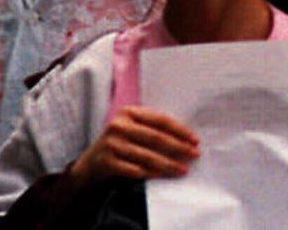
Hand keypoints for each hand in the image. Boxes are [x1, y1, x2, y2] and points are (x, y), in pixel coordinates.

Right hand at [68, 106, 199, 186]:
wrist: (92, 161)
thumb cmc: (121, 141)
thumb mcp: (132, 127)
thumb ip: (152, 127)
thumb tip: (186, 137)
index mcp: (128, 112)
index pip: (160, 120)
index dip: (180, 130)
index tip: (195, 140)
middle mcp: (118, 126)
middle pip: (155, 138)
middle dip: (179, 147)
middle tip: (194, 154)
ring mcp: (111, 144)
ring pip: (147, 156)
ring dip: (169, 164)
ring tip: (183, 168)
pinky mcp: (107, 162)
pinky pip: (136, 170)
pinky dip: (152, 174)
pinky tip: (164, 175)